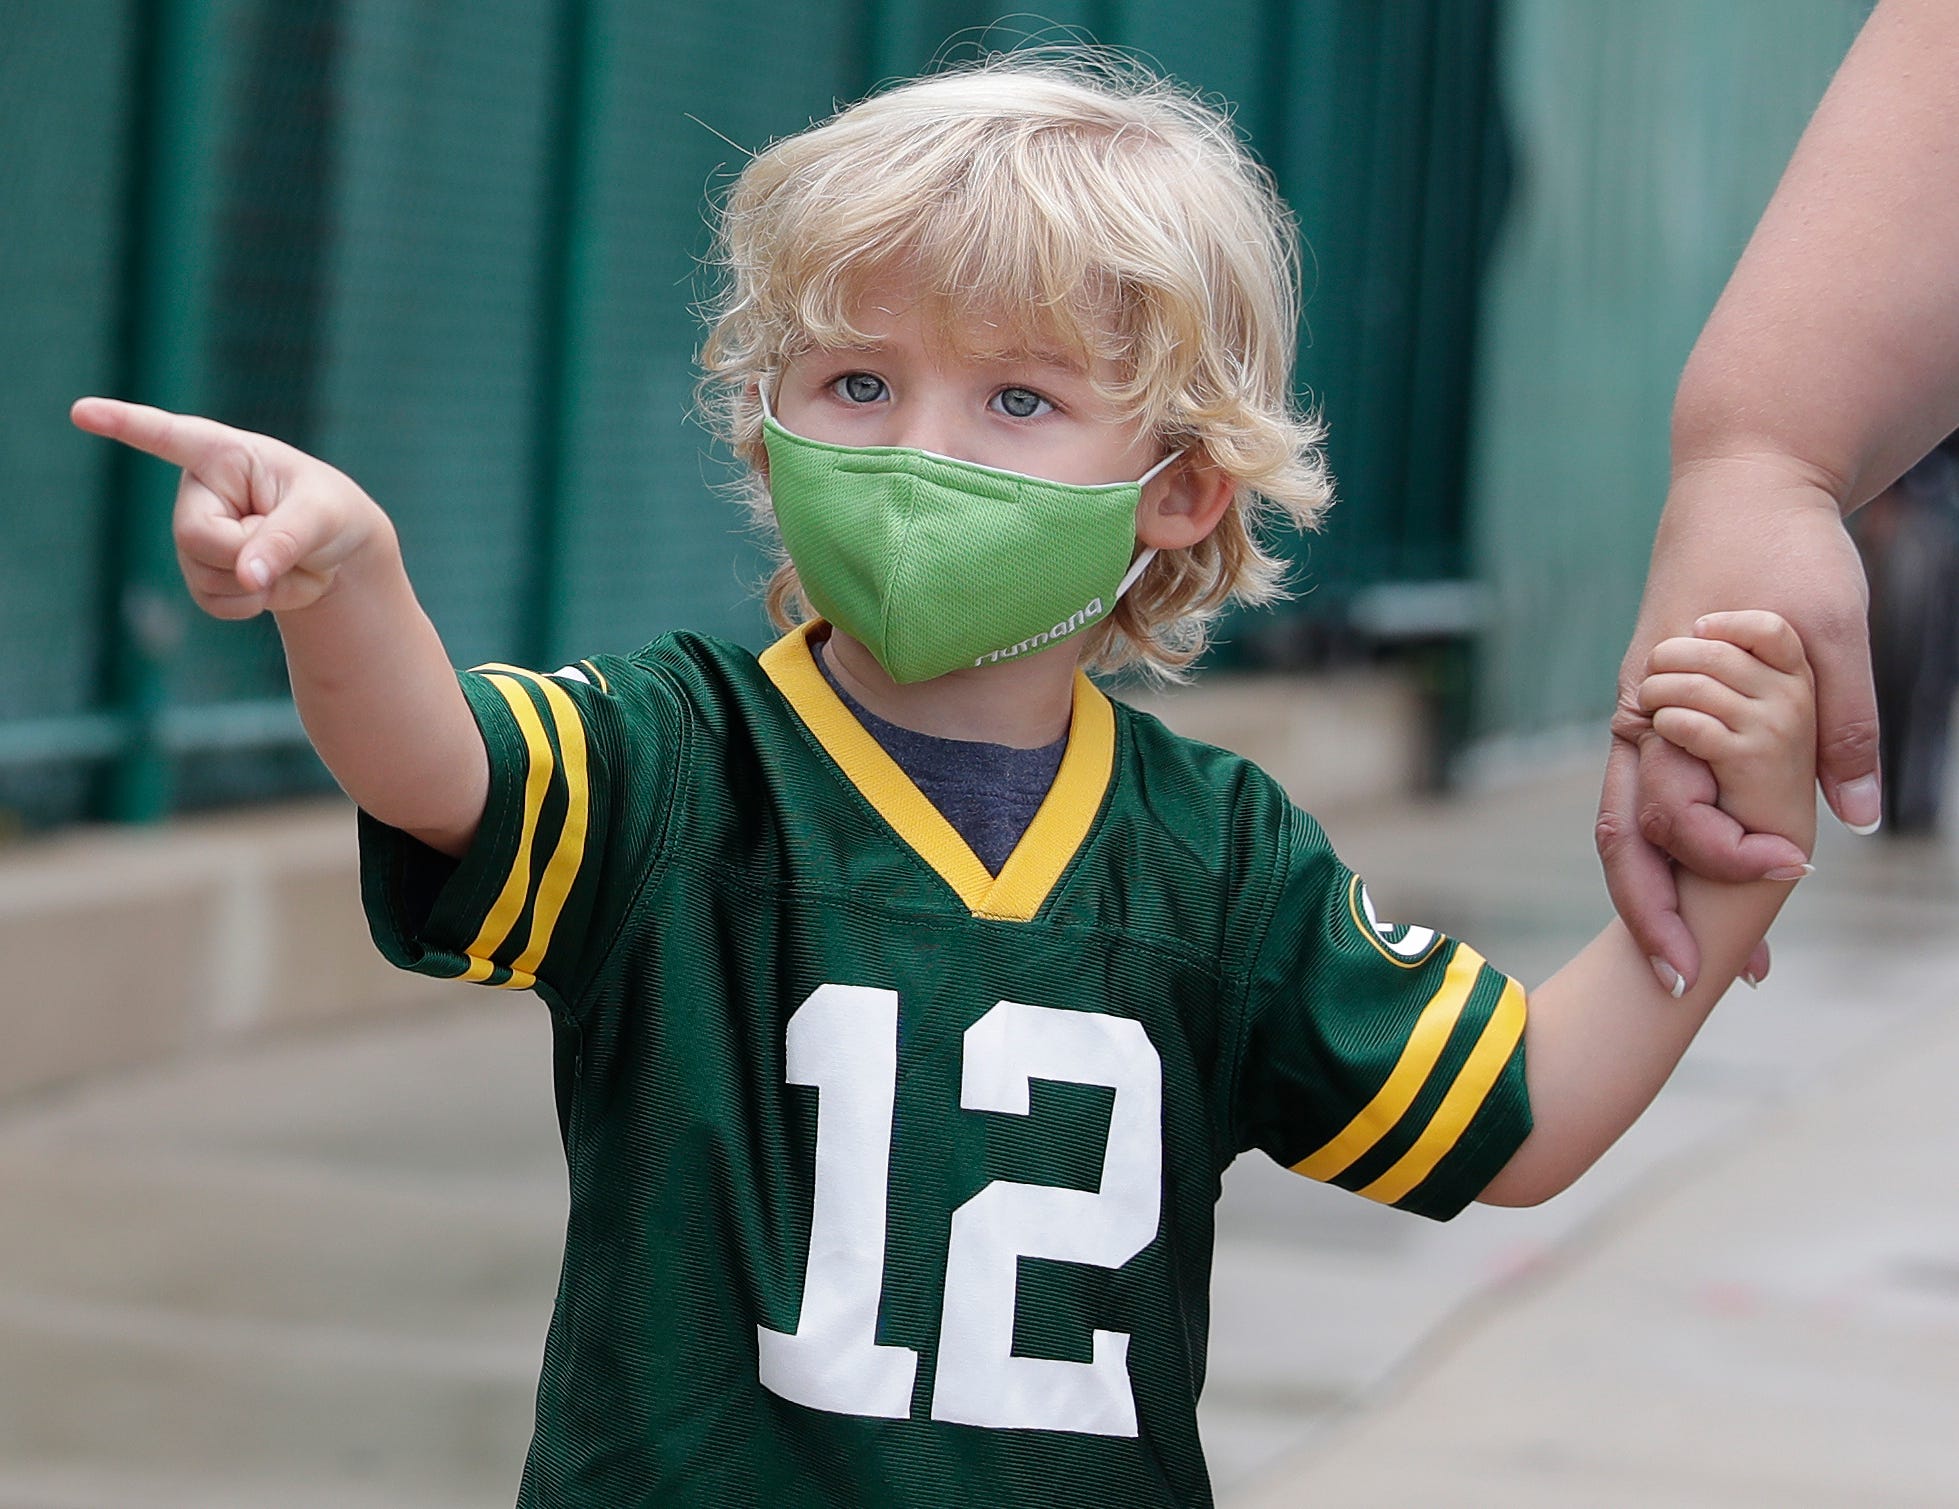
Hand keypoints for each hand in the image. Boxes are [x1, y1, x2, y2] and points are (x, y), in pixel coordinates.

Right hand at [70, 398, 390, 618]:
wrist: (335, 556)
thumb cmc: (331, 513)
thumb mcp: (321, 517)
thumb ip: (285, 540)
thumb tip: (247, 577)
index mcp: (224, 454)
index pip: (167, 436)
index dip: (123, 424)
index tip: (81, 412)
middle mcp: (199, 491)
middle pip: (193, 535)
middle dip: (243, 550)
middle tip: (284, 543)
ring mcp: (193, 532)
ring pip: (201, 571)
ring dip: (251, 580)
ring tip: (279, 558)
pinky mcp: (200, 571)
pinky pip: (210, 601)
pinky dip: (246, 603)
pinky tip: (265, 583)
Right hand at [1600, 457, 1874, 990]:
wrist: (1738, 479)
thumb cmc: (1782, 546)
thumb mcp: (1832, 628)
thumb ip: (1842, 722)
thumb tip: (1853, 819)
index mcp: (1670, 696)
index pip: (1671, 804)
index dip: (1722, 853)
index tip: (1788, 880)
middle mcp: (1639, 715)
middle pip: (1621, 835)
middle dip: (1648, 916)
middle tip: (1681, 988)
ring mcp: (1639, 714)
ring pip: (1623, 824)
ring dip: (1653, 895)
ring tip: (1691, 961)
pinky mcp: (1653, 711)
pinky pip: (1644, 795)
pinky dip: (1667, 850)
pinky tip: (1702, 886)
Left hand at [1639, 611, 1817, 846]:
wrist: (1773, 829)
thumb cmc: (1750, 763)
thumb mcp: (1755, 702)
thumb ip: (1738, 667)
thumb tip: (1696, 630)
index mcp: (1797, 675)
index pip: (1768, 628)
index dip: (1724, 624)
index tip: (1697, 630)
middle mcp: (1794, 696)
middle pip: (1713, 652)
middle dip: (1667, 661)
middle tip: (1654, 682)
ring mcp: (1777, 725)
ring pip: (1694, 686)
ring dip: (1656, 694)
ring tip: (1653, 707)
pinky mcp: (1752, 757)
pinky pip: (1690, 724)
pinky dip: (1666, 724)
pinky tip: (1666, 733)